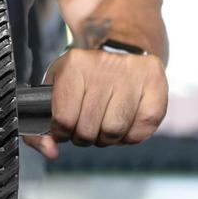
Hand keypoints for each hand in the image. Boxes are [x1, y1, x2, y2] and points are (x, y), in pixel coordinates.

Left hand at [24, 48, 167, 157]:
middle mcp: (103, 66)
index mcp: (74, 65)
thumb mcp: (55, 90)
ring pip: (115, 131)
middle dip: (84, 137)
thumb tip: (50, 152)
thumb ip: (42, 127)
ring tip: (104, 125)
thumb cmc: (82, 76)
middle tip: (86, 127)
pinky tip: (124, 124)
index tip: (64, 128)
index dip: (62, 132)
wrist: (119, 47)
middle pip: (89, 129)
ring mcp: (132, 75)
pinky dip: (130, 137)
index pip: (64, 118)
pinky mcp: (156, 84)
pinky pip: (142, 130)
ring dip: (107, 138)